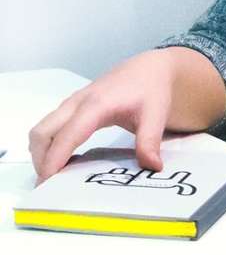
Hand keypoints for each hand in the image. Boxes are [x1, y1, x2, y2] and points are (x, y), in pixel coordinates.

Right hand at [28, 50, 176, 185]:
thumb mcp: (156, 115)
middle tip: (50, 186)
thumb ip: (150, 141)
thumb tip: (152, 166)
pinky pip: (50, 127)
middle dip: (40, 160)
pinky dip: (49, 145)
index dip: (54, 160)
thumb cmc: (151, 90)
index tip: (48, 184)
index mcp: (96, 105)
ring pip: (42, 130)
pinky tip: (66, 160)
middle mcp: (77, 103)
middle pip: (42, 132)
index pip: (67, 135)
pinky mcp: (72, 107)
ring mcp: (72, 104)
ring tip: (58, 176)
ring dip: (42, 153)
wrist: (149, 68)